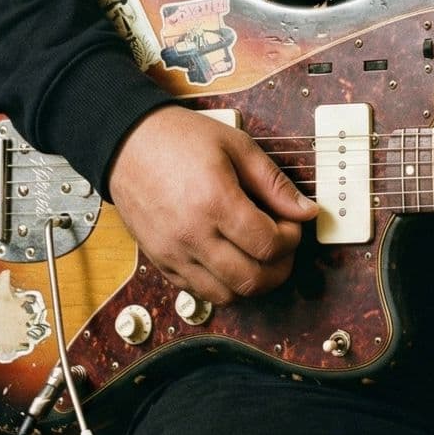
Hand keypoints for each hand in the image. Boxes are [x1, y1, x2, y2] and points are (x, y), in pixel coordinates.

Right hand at [107, 105, 318, 304]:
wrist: (127, 145)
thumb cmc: (180, 139)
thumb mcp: (237, 146)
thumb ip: (273, 182)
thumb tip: (306, 210)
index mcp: (214, 202)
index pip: (268, 244)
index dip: (292, 238)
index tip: (294, 223)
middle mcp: (192, 235)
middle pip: (251, 279)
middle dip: (280, 267)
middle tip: (284, 244)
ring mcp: (173, 254)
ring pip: (226, 295)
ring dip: (253, 282)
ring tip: (260, 254)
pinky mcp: (160, 262)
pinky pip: (199, 292)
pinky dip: (223, 284)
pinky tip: (232, 258)